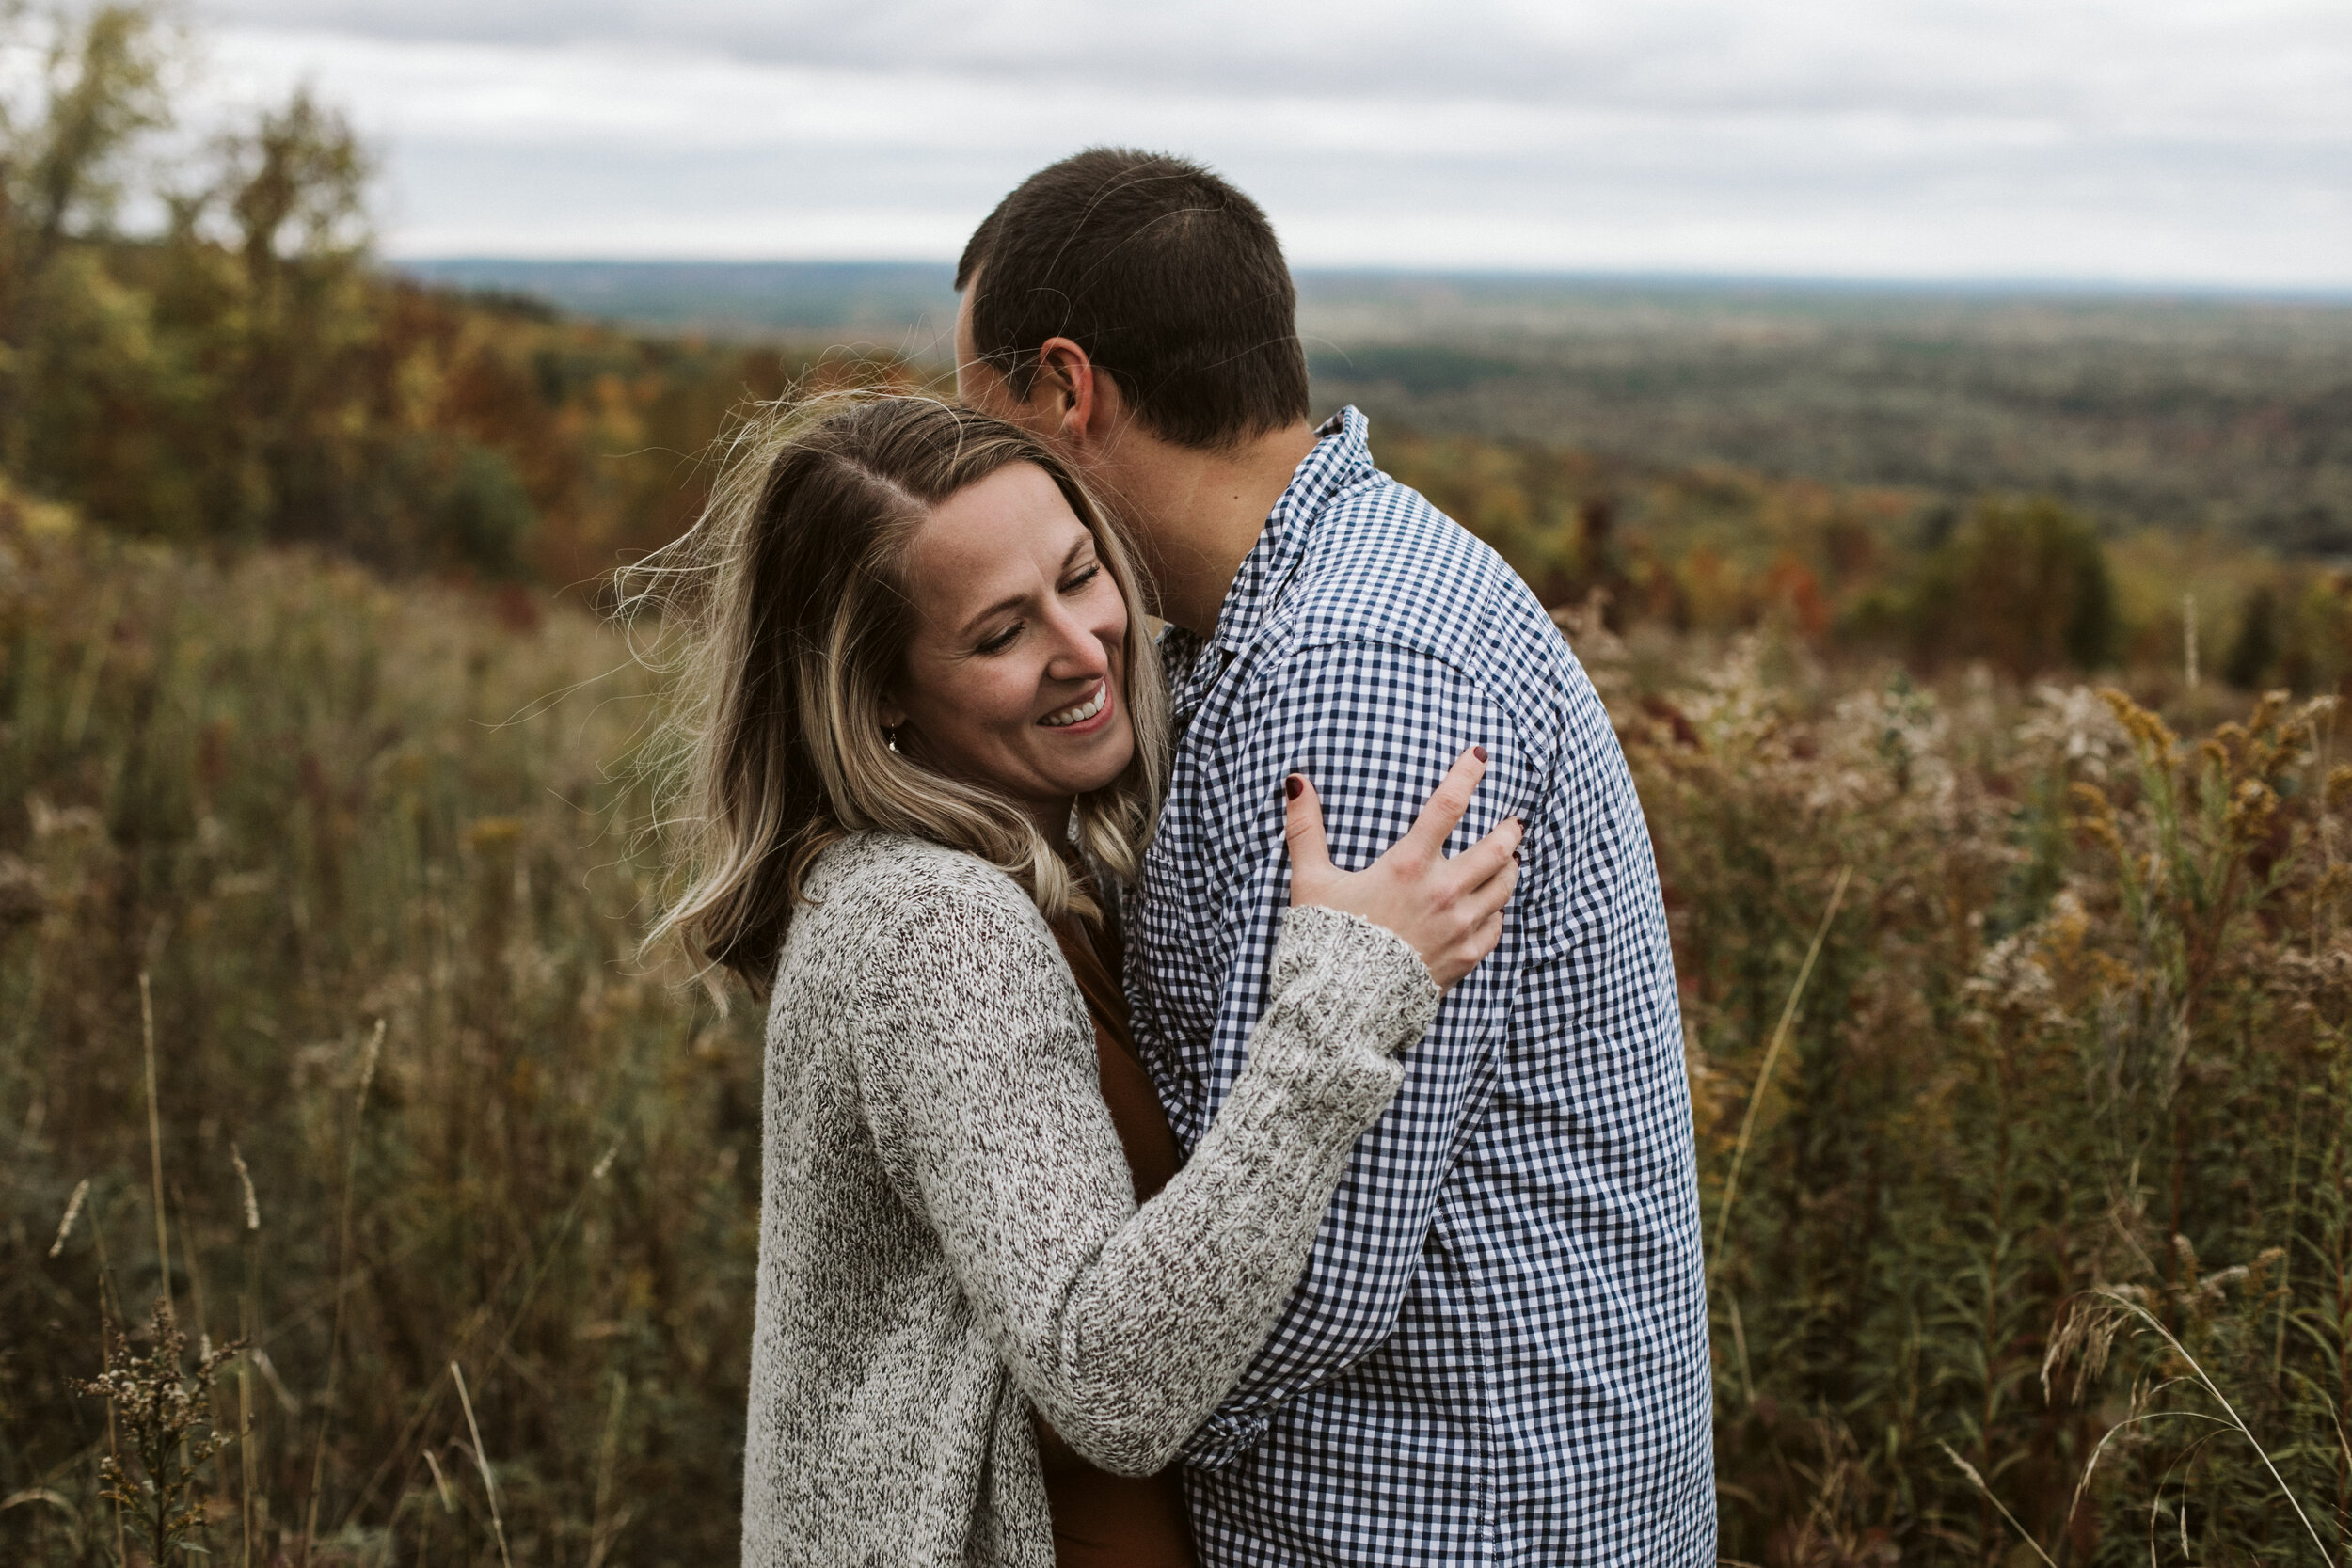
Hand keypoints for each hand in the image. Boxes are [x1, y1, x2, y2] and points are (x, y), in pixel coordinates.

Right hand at [1284, 746, 1522, 989]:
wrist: (1344, 1007)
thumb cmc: (1326, 940)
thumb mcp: (1311, 882)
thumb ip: (1305, 830)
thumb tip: (1296, 782)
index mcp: (1408, 866)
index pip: (1449, 805)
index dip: (1468, 773)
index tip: (1481, 756)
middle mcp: (1443, 892)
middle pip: (1497, 847)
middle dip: (1509, 829)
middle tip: (1512, 821)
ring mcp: (1459, 926)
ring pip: (1505, 885)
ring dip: (1509, 867)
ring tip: (1508, 858)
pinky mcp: (1466, 957)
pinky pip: (1497, 926)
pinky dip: (1496, 911)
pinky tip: (1490, 906)